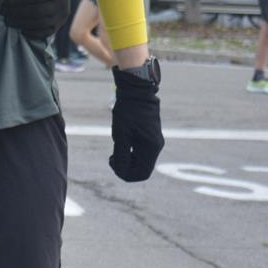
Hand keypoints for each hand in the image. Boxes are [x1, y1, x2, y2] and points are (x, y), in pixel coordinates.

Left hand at [0, 0, 71, 39]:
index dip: (19, 0)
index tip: (5, 2)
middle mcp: (63, 3)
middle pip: (37, 12)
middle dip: (17, 13)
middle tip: (3, 13)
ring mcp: (62, 16)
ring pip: (40, 23)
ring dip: (22, 23)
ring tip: (8, 20)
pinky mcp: (59, 24)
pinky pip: (46, 33)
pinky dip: (33, 33)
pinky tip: (21, 30)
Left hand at [109, 63, 163, 181]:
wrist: (136, 93)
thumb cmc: (128, 112)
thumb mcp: (120, 135)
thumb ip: (121, 155)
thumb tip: (120, 171)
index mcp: (151, 147)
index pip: (142, 173)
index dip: (126, 174)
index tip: (112, 162)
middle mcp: (156, 147)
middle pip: (142, 169)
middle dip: (125, 168)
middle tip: (111, 158)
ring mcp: (154, 142)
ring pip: (141, 162)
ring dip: (127, 162)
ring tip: (114, 152)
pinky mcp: (150, 137)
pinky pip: (141, 153)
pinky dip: (130, 154)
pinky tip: (121, 146)